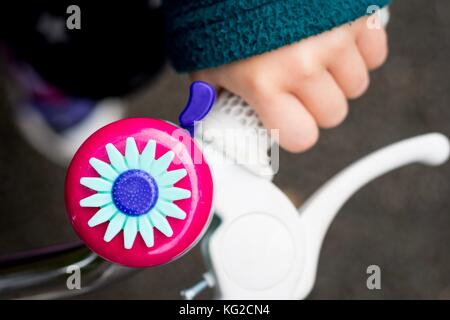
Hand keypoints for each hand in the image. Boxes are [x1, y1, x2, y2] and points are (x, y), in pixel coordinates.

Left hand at [191, 14, 387, 151]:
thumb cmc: (226, 12)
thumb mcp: (208, 59)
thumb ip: (214, 94)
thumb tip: (212, 118)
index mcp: (264, 84)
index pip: (302, 138)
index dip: (297, 129)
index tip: (290, 118)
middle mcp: (302, 66)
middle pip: (333, 115)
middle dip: (318, 105)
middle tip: (300, 85)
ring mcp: (334, 39)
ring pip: (356, 86)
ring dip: (339, 78)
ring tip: (315, 57)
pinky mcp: (358, 15)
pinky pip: (375, 54)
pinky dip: (360, 52)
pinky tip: (335, 40)